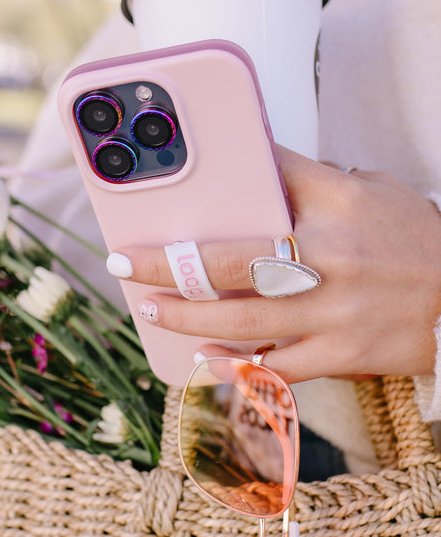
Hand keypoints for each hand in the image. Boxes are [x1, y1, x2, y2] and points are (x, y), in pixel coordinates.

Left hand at [109, 146, 440, 383]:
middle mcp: (328, 255)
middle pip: (229, 257)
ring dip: (185, 314)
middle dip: (167, 260)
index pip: (266, 174)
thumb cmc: (416, 238)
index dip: (219, 171)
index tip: (173, 175)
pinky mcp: (341, 353)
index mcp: (338, 203)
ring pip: (240, 316)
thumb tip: (257, 177)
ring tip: (147, 308)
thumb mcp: (372, 191)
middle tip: (124, 261)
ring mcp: (332, 310)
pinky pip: (276, 365)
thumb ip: (316, 183)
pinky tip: (202, 357)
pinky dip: (235, 364)